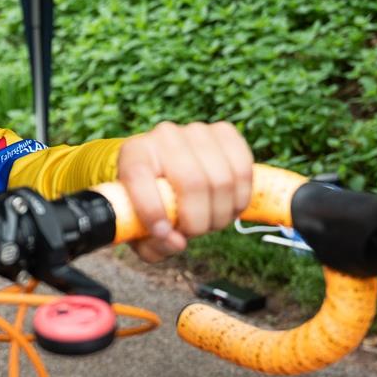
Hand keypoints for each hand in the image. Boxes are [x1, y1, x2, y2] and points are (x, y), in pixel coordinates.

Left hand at [116, 121, 252, 262]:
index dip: (151, 210)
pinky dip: (240, 199)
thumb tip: (178, 243)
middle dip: (197, 221)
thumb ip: (152, 244)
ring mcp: (197, 131)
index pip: (138, 176)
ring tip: (210, 222)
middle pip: (192, 182)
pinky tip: (228, 207)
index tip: (162, 233)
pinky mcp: (224, 132)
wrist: (170, 172)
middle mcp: (163, 135)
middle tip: (194, 232)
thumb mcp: (141, 229)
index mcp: (133, 154)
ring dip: (221, 214)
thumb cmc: (153, 203)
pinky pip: (243, 170)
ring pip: (221, 180)